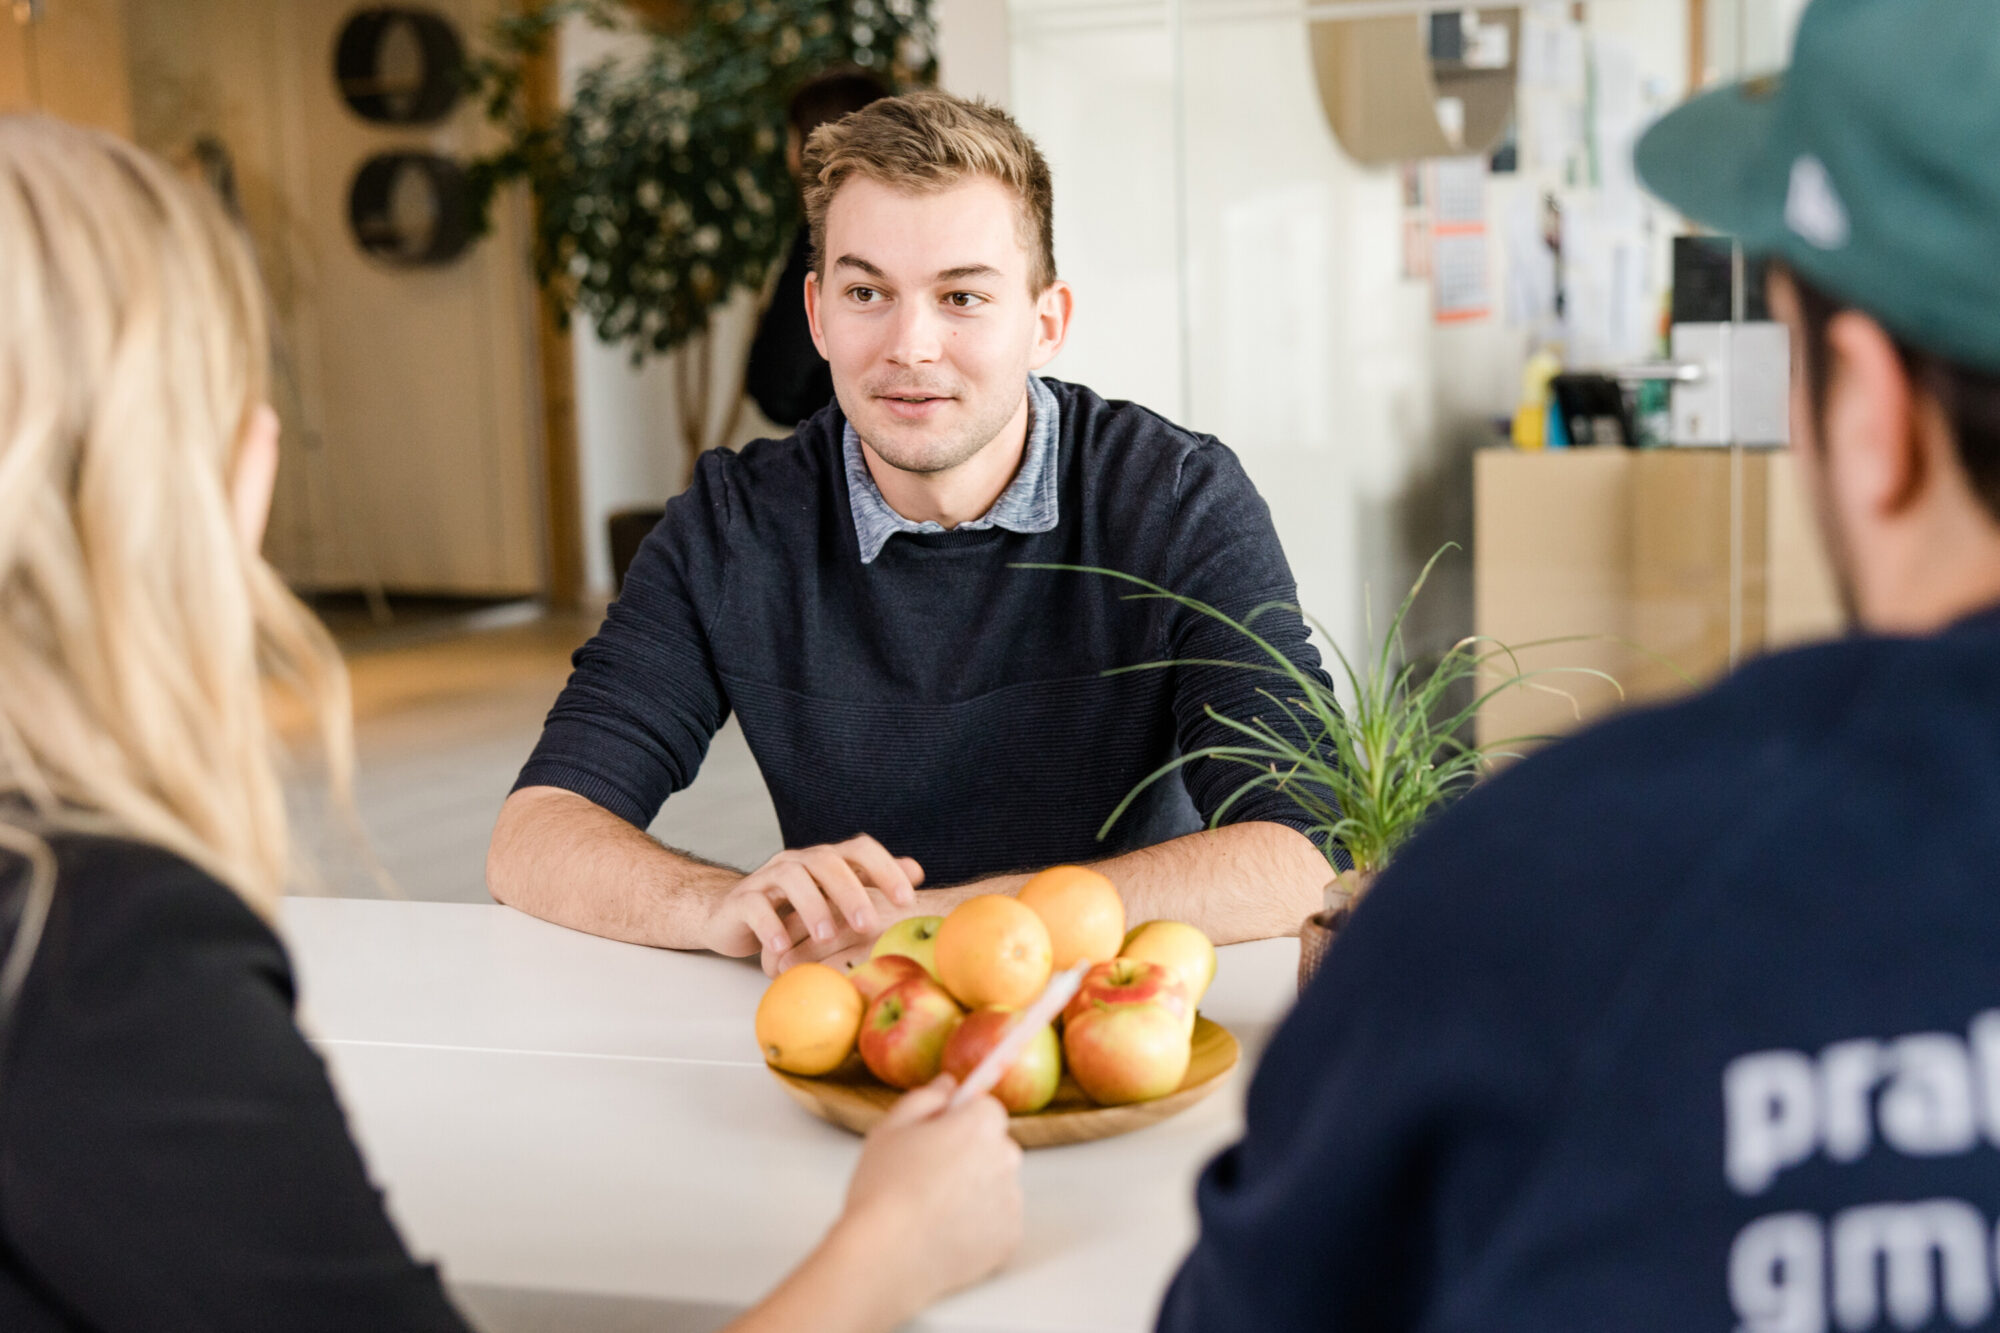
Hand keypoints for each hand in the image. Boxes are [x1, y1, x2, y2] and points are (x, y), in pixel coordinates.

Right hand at [703, 835, 922, 974]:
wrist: (733, 914)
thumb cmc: (793, 908)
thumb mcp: (834, 896)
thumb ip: (871, 882)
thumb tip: (916, 872)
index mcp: (825, 859)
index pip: (860, 849)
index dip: (885, 869)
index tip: (907, 899)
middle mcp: (798, 861)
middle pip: (827, 862)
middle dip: (851, 893)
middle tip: (868, 925)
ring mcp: (767, 878)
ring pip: (791, 878)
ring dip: (813, 907)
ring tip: (827, 937)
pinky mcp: (741, 900)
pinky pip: (755, 906)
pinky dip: (770, 926)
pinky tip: (783, 948)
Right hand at [835, 1076, 1023, 1317]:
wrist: (885, 1258)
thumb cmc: (883, 1191)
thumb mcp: (890, 1129)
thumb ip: (925, 1098)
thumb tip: (948, 1085)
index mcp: (979, 1125)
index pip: (987, 1108)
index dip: (961, 1120)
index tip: (940, 1135)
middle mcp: (1005, 1159)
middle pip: (995, 1146)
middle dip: (971, 1154)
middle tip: (929, 1174)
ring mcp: (1010, 1201)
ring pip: (997, 1184)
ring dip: (976, 1190)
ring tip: (933, 1208)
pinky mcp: (1009, 1239)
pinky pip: (998, 1221)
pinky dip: (980, 1224)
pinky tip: (946, 1230)